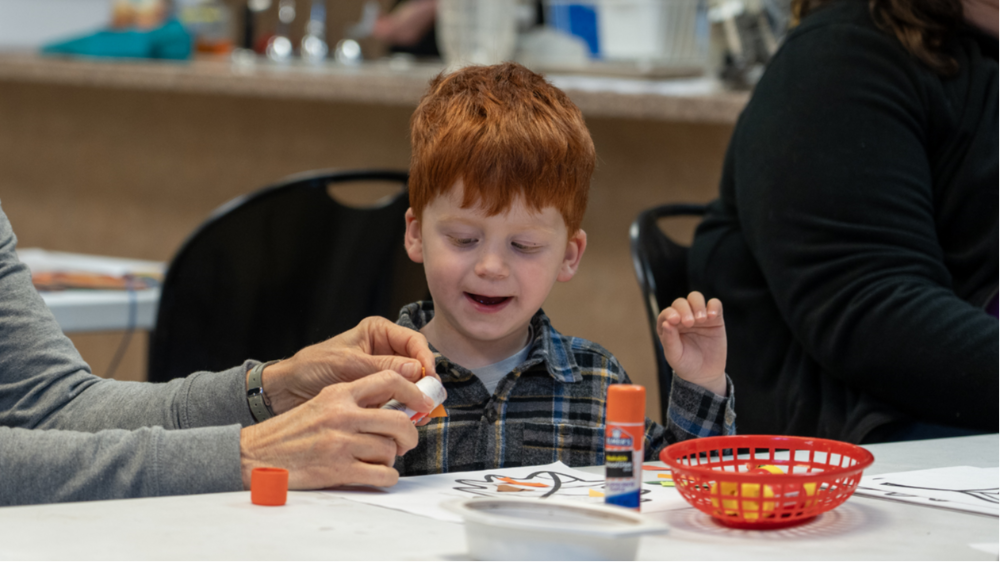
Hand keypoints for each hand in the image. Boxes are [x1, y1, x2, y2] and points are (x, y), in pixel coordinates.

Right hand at [239, 371, 433, 489]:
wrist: (257, 455)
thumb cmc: (292, 431)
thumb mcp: (323, 403)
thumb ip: (356, 401)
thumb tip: (399, 406)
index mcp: (339, 393)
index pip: (389, 381)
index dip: (414, 392)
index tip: (423, 403)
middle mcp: (342, 414)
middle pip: (399, 421)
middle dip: (409, 435)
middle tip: (405, 441)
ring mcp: (340, 442)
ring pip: (391, 450)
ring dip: (391, 459)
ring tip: (376, 459)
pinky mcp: (338, 469)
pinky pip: (383, 475)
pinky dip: (386, 477)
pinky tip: (375, 475)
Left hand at [260, 317, 436, 414]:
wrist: (288, 390)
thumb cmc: (312, 367)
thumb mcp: (347, 364)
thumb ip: (381, 367)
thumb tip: (415, 369)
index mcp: (379, 332)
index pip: (414, 341)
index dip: (426, 358)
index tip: (430, 378)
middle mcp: (385, 351)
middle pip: (417, 364)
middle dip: (424, 383)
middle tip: (430, 401)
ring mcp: (382, 374)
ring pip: (410, 385)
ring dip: (416, 399)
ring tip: (419, 415)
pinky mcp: (378, 394)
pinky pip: (398, 400)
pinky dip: (403, 411)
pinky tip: (405, 420)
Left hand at [657, 291, 726, 395]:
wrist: (705, 374)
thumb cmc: (686, 364)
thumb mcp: (675, 355)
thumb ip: (669, 340)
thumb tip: (666, 323)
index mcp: (669, 325)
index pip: (667, 312)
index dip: (670, 313)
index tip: (675, 320)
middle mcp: (682, 317)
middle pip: (681, 302)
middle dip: (684, 309)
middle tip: (689, 323)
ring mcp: (698, 316)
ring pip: (696, 298)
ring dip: (697, 305)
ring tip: (701, 319)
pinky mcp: (715, 318)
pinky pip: (715, 304)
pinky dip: (713, 306)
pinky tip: (712, 316)